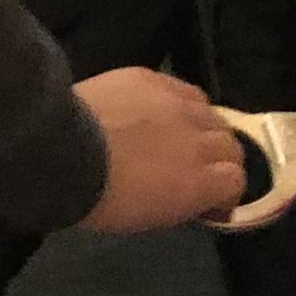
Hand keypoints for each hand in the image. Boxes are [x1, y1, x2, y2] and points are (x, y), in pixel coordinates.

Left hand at [74, 65, 247, 232]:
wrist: (59, 152)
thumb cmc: (98, 199)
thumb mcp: (148, 217)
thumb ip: (183, 201)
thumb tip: (196, 196)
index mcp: (198, 182)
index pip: (235, 180)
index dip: (225, 191)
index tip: (210, 200)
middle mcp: (198, 139)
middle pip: (230, 143)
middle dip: (219, 158)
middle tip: (197, 167)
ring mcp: (177, 103)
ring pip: (210, 112)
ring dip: (202, 127)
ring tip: (180, 134)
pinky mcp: (153, 78)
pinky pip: (182, 88)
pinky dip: (179, 103)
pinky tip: (160, 110)